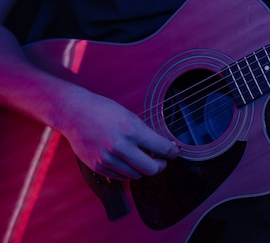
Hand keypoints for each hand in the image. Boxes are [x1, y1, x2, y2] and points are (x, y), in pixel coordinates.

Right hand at [59, 89, 179, 179]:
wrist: (75, 113)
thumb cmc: (104, 111)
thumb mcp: (130, 117)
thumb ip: (147, 133)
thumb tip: (166, 146)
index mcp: (132, 131)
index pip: (162, 149)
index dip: (173, 152)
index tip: (174, 152)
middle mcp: (120, 147)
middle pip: (151, 169)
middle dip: (161, 165)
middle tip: (162, 160)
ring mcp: (107, 159)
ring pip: (136, 175)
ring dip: (143, 169)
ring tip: (143, 158)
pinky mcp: (98, 167)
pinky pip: (121, 177)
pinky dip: (128, 171)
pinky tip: (127, 161)